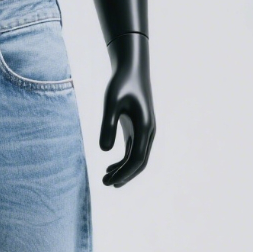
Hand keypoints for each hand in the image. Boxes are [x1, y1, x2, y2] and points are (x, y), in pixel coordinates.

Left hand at [99, 32, 154, 187]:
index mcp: (145, 127)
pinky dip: (123, 161)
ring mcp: (144, 130)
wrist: (131, 68)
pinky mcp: (137, 128)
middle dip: (124, 176)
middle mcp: (148, 131)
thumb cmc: (121, 83)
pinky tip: (110, 166)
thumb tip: (104, 151)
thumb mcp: (110, 102)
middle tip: (105, 184)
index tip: (109, 182)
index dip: (124, 173)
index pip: (137, 159)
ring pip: (137, 158)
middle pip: (139, 163)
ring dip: (123, 170)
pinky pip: (133, 150)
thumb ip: (107, 125)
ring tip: (105, 179)